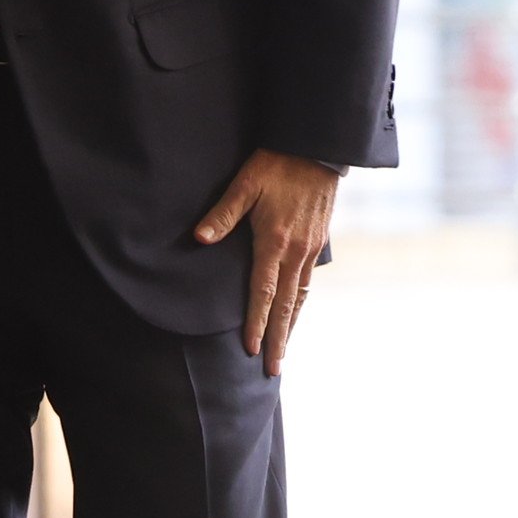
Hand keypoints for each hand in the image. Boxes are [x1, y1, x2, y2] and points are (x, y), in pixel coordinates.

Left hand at [192, 149, 341, 373]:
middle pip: (286, 305)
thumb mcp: (246, 183)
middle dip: (278, 339)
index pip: (263, 292)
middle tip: (273, 369)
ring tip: (284, 351)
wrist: (318, 148)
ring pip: (300, 297)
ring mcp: (310, 249)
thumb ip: (223, 213)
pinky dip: (300, 304)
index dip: (256, 322)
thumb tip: (199, 238)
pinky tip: (295, 314)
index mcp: (275, 241)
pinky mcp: (318, 244)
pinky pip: (308, 283)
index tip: (251, 349)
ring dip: (291, 326)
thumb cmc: (277, 163)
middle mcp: (296, 252)